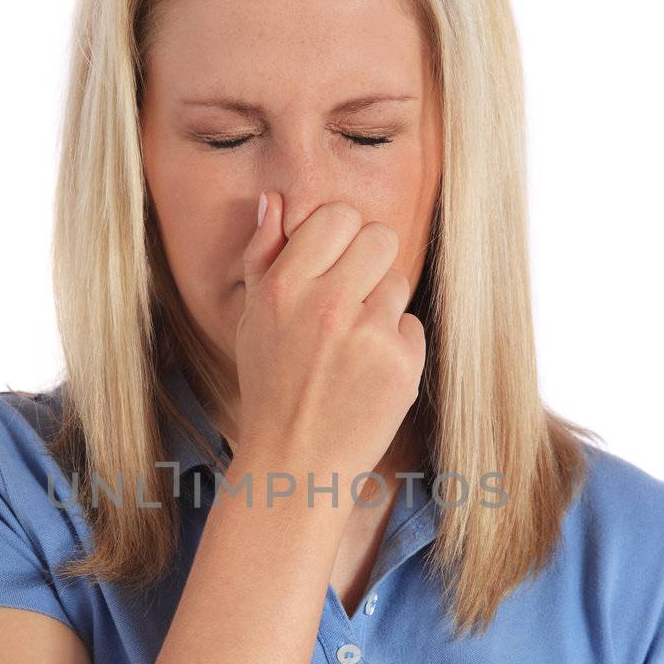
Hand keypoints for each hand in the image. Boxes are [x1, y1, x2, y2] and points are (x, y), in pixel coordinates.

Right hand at [233, 190, 425, 506]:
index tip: (332, 265)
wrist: (295, 462)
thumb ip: (263, 254)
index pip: (337, 216)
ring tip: (352, 346)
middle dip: (370, 263)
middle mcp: (326, 303)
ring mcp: (367, 334)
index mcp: (284, 286)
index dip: (340, 237)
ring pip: (398, 281)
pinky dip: (395, 348)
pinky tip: (367, 375)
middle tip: (350, 300)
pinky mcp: (401, 363)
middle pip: (380, 237)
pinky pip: (411, 326)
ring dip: (381, 306)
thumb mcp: (252, 319)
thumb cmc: (271, 386)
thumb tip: (275, 200)